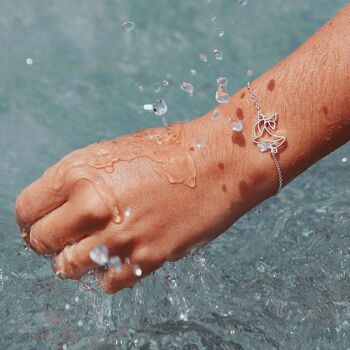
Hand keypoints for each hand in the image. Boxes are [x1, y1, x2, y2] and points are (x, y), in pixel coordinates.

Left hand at [15, 120, 243, 292]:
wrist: (215, 163)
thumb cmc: (167, 152)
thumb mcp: (113, 154)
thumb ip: (79, 181)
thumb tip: (60, 207)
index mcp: (78, 172)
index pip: (27, 209)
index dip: (32, 218)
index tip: (44, 222)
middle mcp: (91, 204)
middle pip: (40, 241)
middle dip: (49, 241)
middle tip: (67, 238)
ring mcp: (119, 235)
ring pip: (68, 267)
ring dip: (75, 260)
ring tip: (94, 248)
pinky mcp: (146, 257)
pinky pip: (108, 282)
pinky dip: (110, 273)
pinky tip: (123, 255)